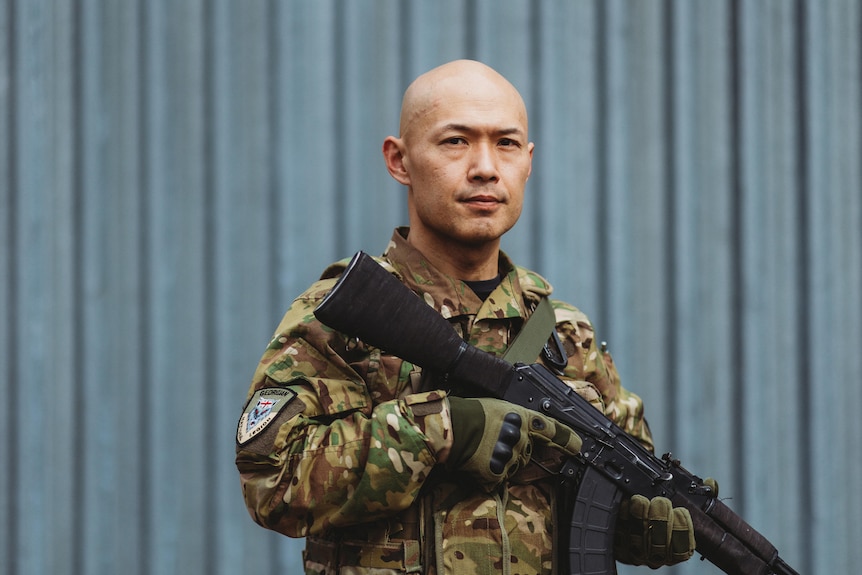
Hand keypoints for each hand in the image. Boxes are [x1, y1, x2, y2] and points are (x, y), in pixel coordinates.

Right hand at [446, 396, 581, 491]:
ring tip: (480, 449)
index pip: (551, 430)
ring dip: (500, 463)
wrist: (450, 427)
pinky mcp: (495, 472)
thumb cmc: (470, 413)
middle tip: (492, 441)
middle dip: (513, 451)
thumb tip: (526, 430)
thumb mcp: (498, 407)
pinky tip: (476, 462)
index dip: (567, 439)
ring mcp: (508, 456)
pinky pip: (496, 479)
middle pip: (525, 454)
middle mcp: (519, 438)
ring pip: (511, 467)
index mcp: (521, 418)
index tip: (578, 446)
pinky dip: (487, 475)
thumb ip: (516, 419)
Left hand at [614, 495, 695, 566]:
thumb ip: (697, 495)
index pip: (683, 549)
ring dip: (641, 517)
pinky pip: (621, 534)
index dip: (682, 530)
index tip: (679, 511)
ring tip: (641, 500)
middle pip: (660, 542)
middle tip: (659, 501)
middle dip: (661, 518)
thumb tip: (711, 483)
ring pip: (640, 540)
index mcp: (676, 549)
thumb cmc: (660, 510)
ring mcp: (637, 554)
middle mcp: (658, 555)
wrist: (629, 521)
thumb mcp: (680, 504)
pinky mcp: (619, 548)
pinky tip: (625, 504)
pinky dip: (623, 517)